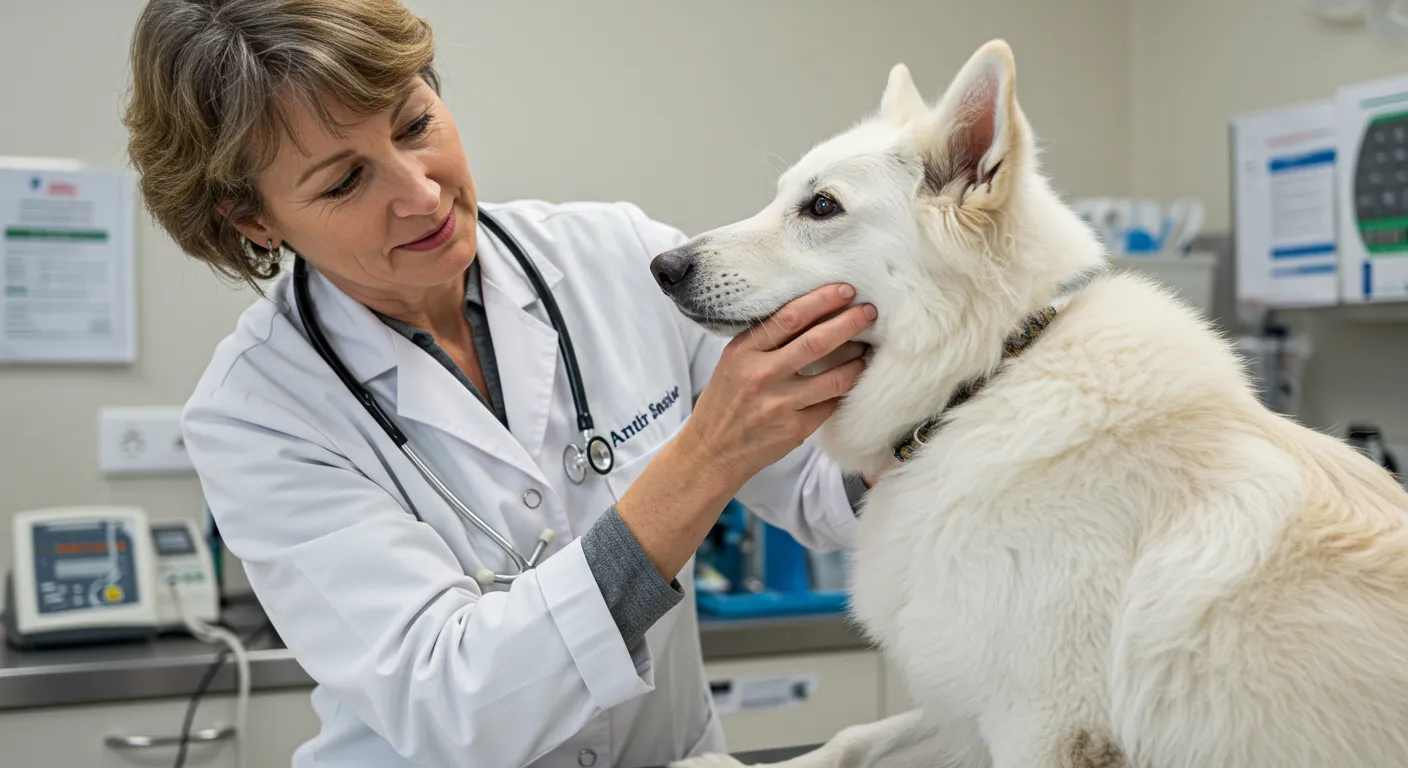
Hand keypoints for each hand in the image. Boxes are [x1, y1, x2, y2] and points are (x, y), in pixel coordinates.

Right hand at [685, 283, 876, 488]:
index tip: (845, 290)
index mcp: (744, 352)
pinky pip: (831, 405)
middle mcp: (760, 375)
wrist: (711, 450)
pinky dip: (844, 391)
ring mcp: (779, 405)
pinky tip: (850, 382)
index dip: (822, 301)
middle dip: (850, 323)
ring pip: (834, 378)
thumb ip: (765, 339)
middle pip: (817, 342)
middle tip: (870, 312)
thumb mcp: (734, 360)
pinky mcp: (794, 430)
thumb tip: (812, 313)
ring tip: (866, 351)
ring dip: (857, 361)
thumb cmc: (726, 400)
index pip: (789, 317)